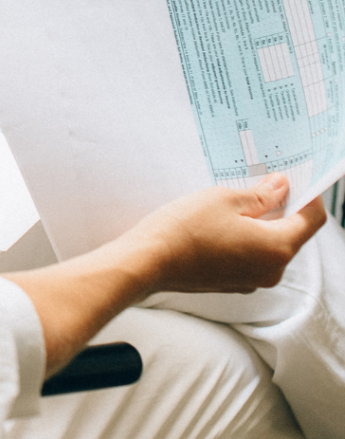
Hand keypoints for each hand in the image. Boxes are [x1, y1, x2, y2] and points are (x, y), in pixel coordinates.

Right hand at [5, 173, 325, 373]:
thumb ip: (260, 195)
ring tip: (234, 199)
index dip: (308, 195)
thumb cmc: (185, 228)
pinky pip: (248, 256)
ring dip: (259, 222)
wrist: (149, 261)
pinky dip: (243, 238)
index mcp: (277, 248)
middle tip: (261, 181)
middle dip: (280, 207)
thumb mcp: (225, 198)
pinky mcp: (231, 282)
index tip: (298, 178)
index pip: (311, 220)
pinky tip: (219, 222)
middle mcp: (271, 270)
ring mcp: (251, 280)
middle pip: (290, 233)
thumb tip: (281, 188)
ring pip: (267, 245)